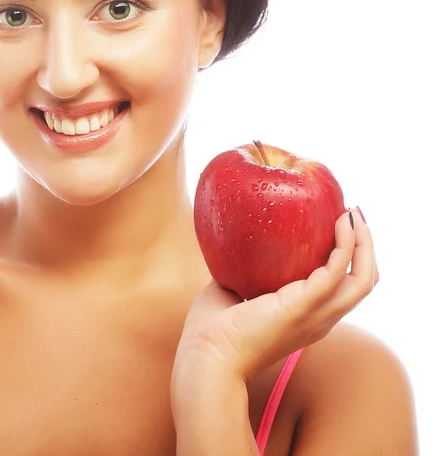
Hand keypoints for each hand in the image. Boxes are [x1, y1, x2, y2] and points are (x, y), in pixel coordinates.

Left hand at [173, 208, 377, 385]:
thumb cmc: (211, 332)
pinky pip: (336, 271)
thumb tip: (235, 248)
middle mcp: (319, 320)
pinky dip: (345, 245)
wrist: (205, 357)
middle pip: (362, 283)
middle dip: (365, 247)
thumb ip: (241, 274)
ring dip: (363, 243)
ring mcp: (315, 315)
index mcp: (305, 319)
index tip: (340, 227)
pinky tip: (340, 223)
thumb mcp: (232, 293)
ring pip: (361, 278)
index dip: (349, 260)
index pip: (342, 290)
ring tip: (352, 213)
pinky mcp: (303, 306)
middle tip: (353, 214)